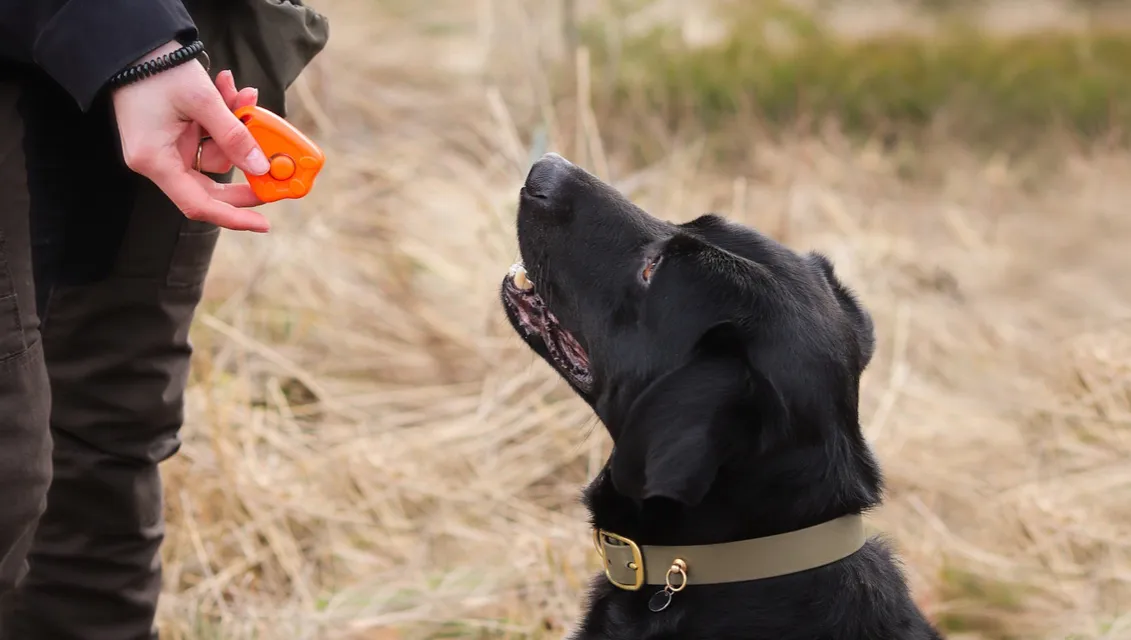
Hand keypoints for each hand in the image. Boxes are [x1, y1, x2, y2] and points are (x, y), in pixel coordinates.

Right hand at [111, 41, 272, 232]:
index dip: (233, 217)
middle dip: (245, 168)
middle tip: (276, 165)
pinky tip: (230, 90)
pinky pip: (208, 137)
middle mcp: (158, 160)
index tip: (263, 223)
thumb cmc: (158, 68)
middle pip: (210, 184)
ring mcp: (166, 148)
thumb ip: (233, 136)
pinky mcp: (174, 135)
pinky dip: (223, 119)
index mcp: (155, 161)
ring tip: (243, 94)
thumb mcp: (202, 101)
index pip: (198, 204)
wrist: (133, 42)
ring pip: (215, 154)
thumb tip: (260, 167)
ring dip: (236, 127)